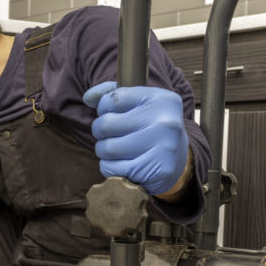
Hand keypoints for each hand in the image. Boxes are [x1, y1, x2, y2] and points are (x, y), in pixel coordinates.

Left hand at [83, 81, 188, 195]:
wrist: (177, 160)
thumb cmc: (149, 127)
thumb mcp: (137, 104)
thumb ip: (110, 94)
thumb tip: (88, 97)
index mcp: (162, 99)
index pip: (112, 99)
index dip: (104, 109)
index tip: (113, 114)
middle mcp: (166, 122)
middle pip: (105, 124)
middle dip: (101, 132)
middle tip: (112, 135)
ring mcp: (164, 148)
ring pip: (107, 148)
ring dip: (104, 151)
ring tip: (117, 150)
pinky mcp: (158, 171)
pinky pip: (112, 169)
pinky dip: (110, 168)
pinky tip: (124, 164)